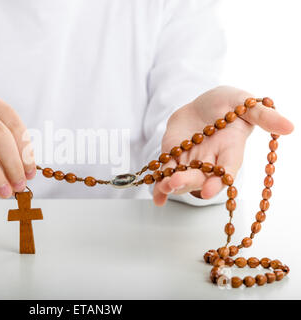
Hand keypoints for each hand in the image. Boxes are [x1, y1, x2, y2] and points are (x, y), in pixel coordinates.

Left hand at [153, 86, 293, 205]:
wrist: (201, 105)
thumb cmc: (227, 103)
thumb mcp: (244, 102)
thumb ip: (262, 115)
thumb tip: (289, 126)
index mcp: (230, 150)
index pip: (226, 169)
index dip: (219, 181)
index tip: (210, 190)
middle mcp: (211, 161)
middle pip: (201, 177)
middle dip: (188, 181)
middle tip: (175, 182)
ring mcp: (191, 162)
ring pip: (182, 178)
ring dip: (170, 185)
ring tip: (162, 187)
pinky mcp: (174, 159)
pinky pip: (166, 175)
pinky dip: (159, 187)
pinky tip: (155, 197)